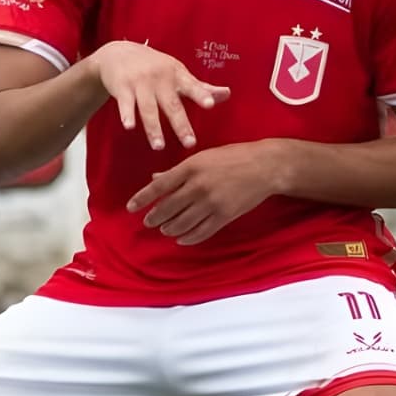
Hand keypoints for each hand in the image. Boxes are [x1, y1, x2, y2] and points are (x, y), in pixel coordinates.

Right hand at [88, 41, 229, 150]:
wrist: (118, 53)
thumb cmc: (154, 66)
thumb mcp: (177, 73)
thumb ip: (200, 88)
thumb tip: (227, 94)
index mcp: (176, 74)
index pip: (192, 86)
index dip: (201, 95)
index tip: (210, 104)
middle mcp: (159, 78)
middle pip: (171, 104)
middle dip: (180, 124)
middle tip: (190, 143)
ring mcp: (140, 83)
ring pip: (148, 108)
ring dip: (153, 128)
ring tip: (159, 146)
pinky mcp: (122, 87)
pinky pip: (125, 104)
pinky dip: (127, 115)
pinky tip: (129, 127)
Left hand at [126, 142, 273, 245]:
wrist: (265, 167)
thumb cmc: (233, 157)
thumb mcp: (203, 157)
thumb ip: (178, 170)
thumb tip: (156, 179)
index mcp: (191, 167)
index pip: (159, 186)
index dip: (142, 199)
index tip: (130, 208)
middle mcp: (198, 186)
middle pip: (168, 208)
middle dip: (154, 218)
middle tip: (148, 222)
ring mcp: (211, 203)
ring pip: (182, 223)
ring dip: (169, 228)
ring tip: (165, 229)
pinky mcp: (224, 216)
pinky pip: (200, 232)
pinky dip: (188, 238)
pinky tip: (181, 238)